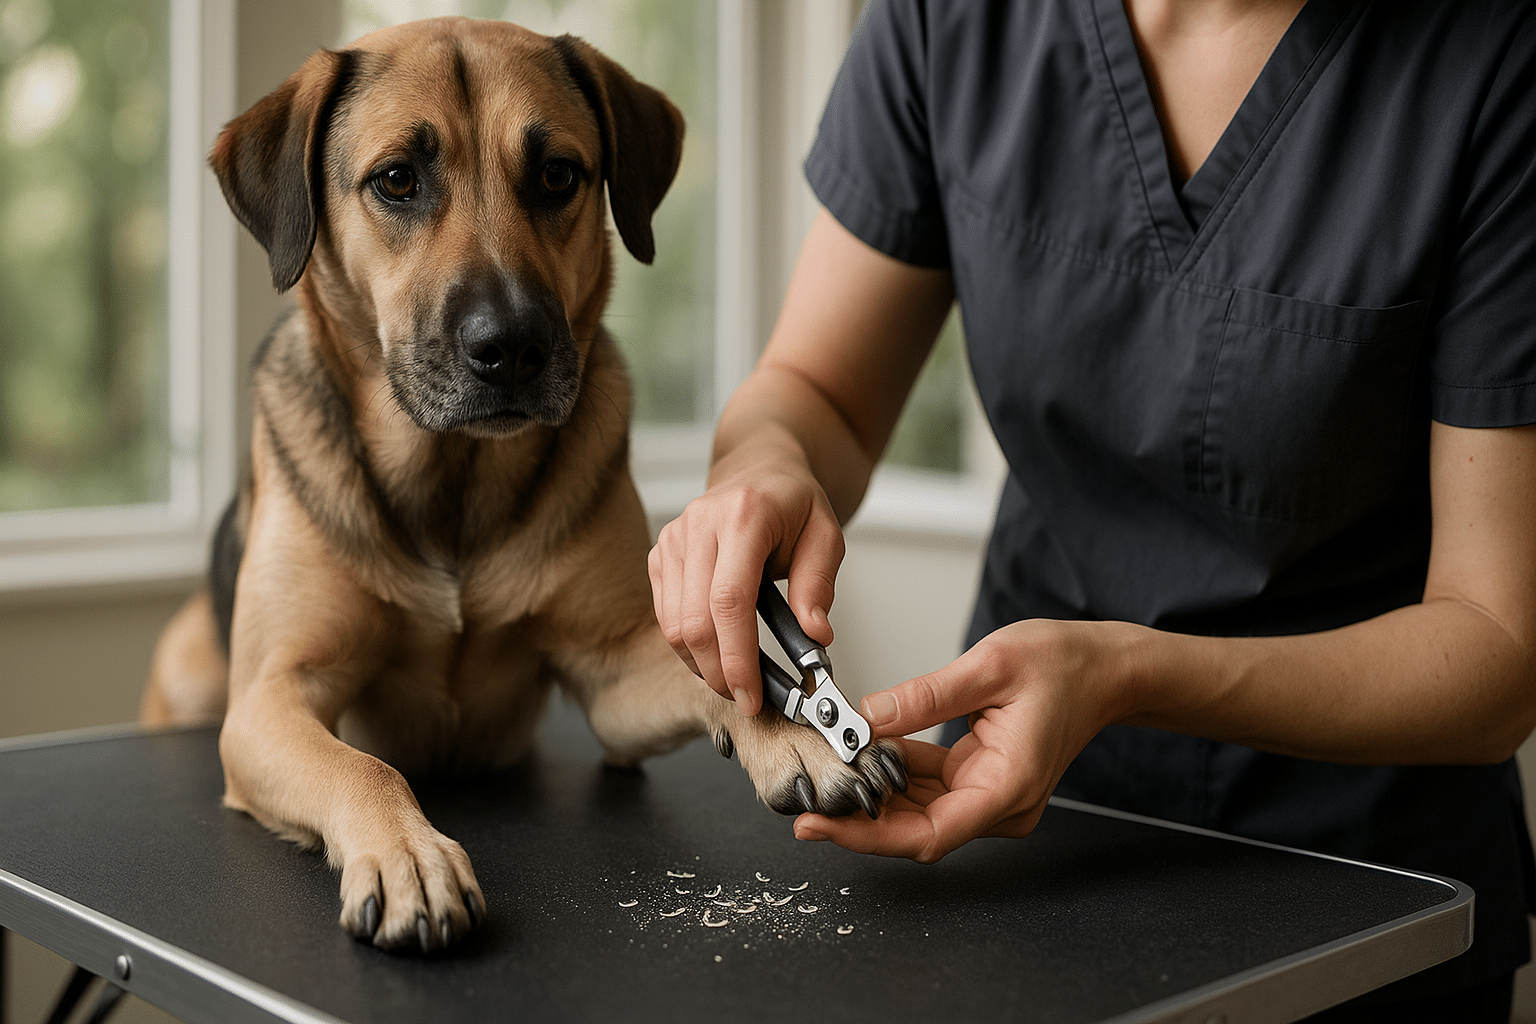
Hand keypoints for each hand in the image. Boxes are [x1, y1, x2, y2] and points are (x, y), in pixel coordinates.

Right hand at [647, 430, 845, 715]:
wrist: (759, 469)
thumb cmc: (794, 503)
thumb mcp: (826, 535)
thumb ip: (818, 585)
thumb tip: (816, 635)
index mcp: (743, 517)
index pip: (729, 600)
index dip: (737, 656)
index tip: (752, 695)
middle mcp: (699, 525)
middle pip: (694, 620)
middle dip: (718, 671)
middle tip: (746, 697)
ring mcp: (673, 539)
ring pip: (673, 624)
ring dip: (701, 664)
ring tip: (734, 678)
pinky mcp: (660, 553)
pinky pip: (665, 614)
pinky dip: (688, 645)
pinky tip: (715, 652)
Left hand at [792, 618, 1134, 860]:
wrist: (1105, 668)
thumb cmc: (1065, 665)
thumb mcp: (990, 666)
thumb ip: (927, 696)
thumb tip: (868, 716)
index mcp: (1006, 787)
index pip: (927, 834)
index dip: (867, 836)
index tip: (820, 825)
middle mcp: (999, 804)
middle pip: (915, 829)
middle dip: (857, 817)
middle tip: (803, 798)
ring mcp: (989, 795)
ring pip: (916, 810)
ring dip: (871, 793)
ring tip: (824, 770)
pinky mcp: (980, 779)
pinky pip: (927, 787)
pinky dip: (893, 773)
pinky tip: (861, 751)